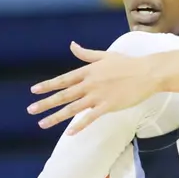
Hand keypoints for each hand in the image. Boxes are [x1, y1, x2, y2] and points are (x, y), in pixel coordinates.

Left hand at [28, 43, 157, 131]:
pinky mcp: (108, 106)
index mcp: (88, 71)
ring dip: (56, 117)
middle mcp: (89, 84)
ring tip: (42, 124)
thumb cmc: (128, 63)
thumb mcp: (104, 55)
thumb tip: (72, 45)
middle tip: (31, 110)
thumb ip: (86, 53)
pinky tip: (69, 132)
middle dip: (45, 103)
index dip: (47, 85)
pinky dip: (79, 125)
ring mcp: (98, 96)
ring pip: (72, 108)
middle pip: (63, 95)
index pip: (63, 80)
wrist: (147, 73)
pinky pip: (90, 118)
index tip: (34, 91)